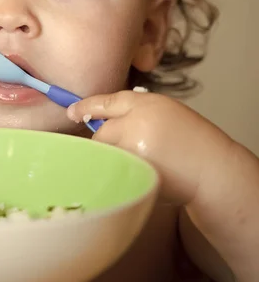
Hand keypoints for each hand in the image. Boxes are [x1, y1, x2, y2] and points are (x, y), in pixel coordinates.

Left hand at [67, 90, 231, 205]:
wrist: (210, 170)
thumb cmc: (188, 138)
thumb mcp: (163, 110)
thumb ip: (132, 111)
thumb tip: (91, 116)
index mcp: (144, 106)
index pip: (106, 103)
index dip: (86, 107)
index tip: (71, 112)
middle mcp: (135, 128)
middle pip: (101, 134)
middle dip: (106, 141)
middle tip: (129, 146)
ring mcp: (133, 156)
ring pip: (105, 156)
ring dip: (111, 159)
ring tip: (140, 160)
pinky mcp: (134, 178)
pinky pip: (113, 174)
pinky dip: (119, 174)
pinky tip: (142, 173)